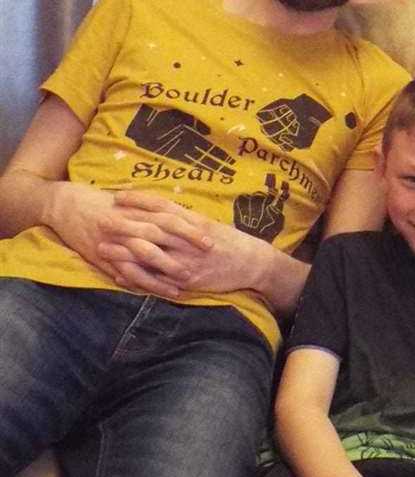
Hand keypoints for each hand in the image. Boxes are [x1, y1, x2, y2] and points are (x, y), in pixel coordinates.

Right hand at [46, 182, 211, 295]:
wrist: (65, 204)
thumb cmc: (102, 201)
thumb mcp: (129, 202)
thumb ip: (152, 212)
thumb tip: (184, 218)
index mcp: (137, 209)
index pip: (170, 218)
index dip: (191, 230)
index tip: (210, 240)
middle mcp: (127, 223)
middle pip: (161, 236)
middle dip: (184, 249)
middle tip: (206, 259)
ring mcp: (113, 240)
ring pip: (142, 257)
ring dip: (163, 271)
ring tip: (183, 282)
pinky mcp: (99, 255)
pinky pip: (121, 271)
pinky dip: (137, 281)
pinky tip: (152, 291)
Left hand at [95, 190, 268, 296]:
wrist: (252, 263)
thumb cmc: (230, 242)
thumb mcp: (210, 225)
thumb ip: (186, 219)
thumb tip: (161, 211)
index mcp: (194, 221)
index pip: (163, 206)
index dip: (139, 200)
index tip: (118, 196)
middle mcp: (189, 239)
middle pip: (152, 227)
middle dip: (125, 223)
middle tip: (100, 218)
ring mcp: (187, 260)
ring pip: (150, 253)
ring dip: (123, 251)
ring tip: (100, 247)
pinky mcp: (187, 280)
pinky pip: (157, 278)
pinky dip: (137, 277)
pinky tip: (119, 274)